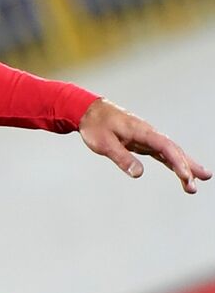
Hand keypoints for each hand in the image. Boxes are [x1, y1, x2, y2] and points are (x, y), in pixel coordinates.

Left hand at [79, 98, 209, 193]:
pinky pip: (162, 153)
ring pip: (170, 152)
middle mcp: (148, 133)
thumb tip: (138, 174)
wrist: (88, 111)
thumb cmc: (95, 125)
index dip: (178, 162)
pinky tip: (181, 173)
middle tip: (204, 179)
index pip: (165, 147)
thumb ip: (121, 157)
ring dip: (183, 166)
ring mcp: (147, 137)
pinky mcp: (142, 142)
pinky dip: (172, 163)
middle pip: (173, 149)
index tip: (186, 176)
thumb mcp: (104, 143)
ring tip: (197, 181)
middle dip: (188, 165)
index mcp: (141, 131)